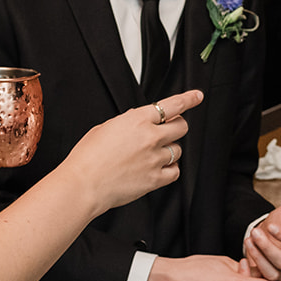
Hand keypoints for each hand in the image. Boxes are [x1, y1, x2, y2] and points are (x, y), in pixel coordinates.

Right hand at [59, 90, 202, 213]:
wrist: (83, 184)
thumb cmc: (88, 157)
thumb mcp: (106, 127)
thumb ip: (128, 122)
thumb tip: (139, 122)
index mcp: (138, 120)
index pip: (172, 105)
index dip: (188, 99)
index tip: (197, 96)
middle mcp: (150, 137)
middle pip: (182, 127)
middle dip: (177, 127)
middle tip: (168, 132)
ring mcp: (155, 159)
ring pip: (178, 150)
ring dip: (169, 150)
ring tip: (152, 155)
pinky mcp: (155, 179)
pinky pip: (175, 172)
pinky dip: (170, 170)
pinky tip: (158, 169)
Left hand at [244, 199, 280, 280]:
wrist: (269, 231)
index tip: (271, 226)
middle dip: (267, 247)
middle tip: (255, 232)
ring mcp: (280, 271)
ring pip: (272, 274)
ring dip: (258, 257)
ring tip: (248, 240)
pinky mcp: (266, 275)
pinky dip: (250, 271)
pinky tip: (244, 256)